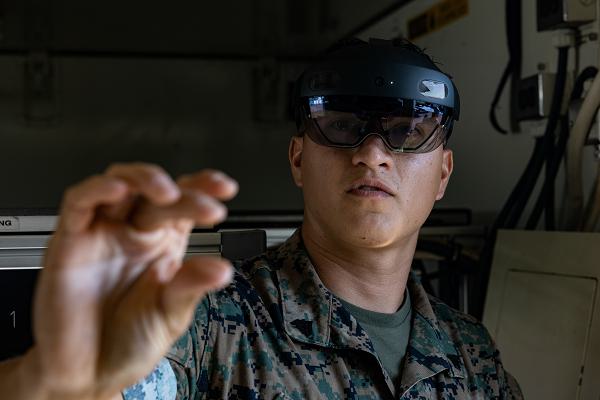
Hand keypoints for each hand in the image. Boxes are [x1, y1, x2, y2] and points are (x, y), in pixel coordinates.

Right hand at [28, 163, 237, 398]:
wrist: (88, 376)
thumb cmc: (130, 342)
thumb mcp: (171, 314)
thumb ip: (191, 287)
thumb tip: (221, 269)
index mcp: (163, 244)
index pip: (184, 203)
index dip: (203, 187)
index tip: (226, 188)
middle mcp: (134, 234)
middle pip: (157, 193)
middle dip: (186, 194)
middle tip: (207, 208)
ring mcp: (102, 234)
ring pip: (119, 183)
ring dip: (144, 178)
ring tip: (169, 193)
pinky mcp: (70, 242)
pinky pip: (79, 204)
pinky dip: (97, 190)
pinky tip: (119, 189)